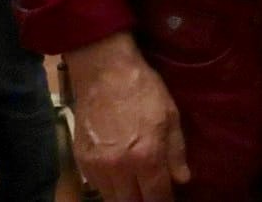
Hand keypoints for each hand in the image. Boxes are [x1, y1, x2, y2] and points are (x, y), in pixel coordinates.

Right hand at [66, 33, 190, 200]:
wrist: (105, 72)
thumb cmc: (143, 89)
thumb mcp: (170, 116)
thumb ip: (176, 151)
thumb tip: (182, 179)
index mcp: (146, 156)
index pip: (156, 196)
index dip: (164, 201)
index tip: (169, 199)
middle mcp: (119, 168)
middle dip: (144, 201)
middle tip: (152, 192)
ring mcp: (96, 166)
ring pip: (111, 198)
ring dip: (125, 196)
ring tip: (136, 186)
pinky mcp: (79, 160)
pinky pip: (95, 185)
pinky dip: (109, 186)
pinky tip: (119, 175)